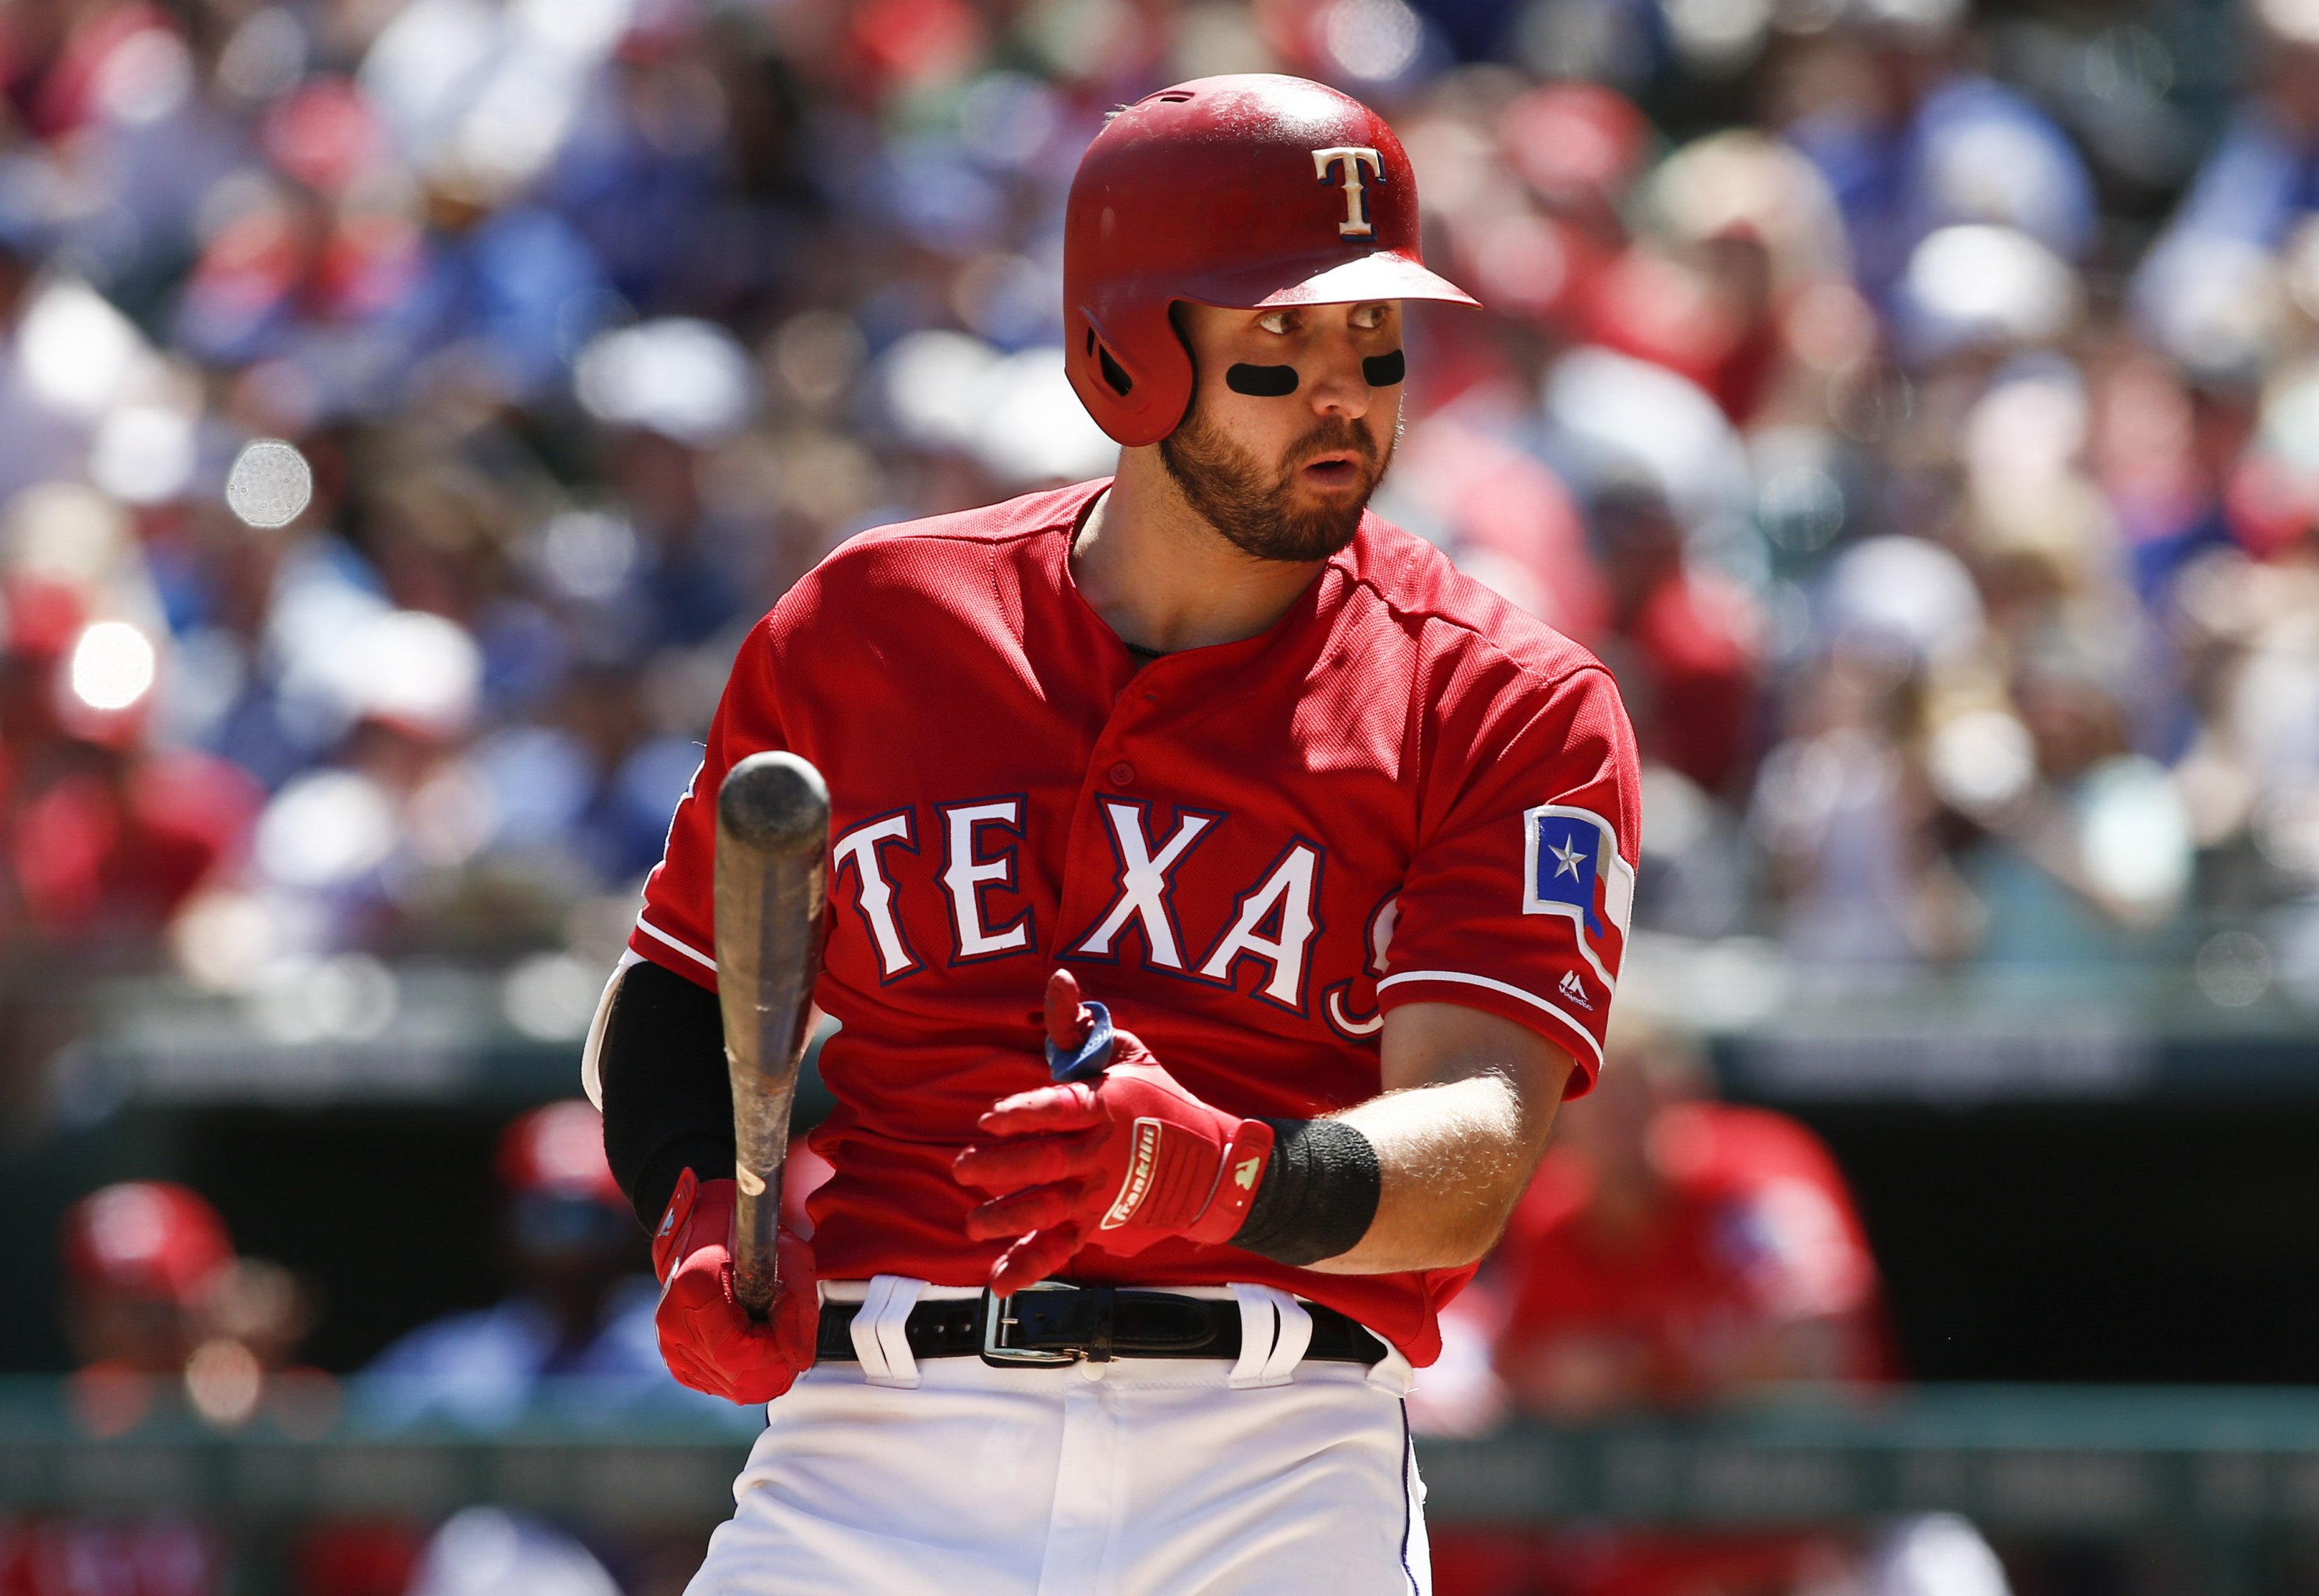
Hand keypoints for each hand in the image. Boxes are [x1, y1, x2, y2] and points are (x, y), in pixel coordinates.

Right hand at [652, 1168, 818, 1402]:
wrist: (702, 1225)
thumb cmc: (745, 1233)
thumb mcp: (789, 1257)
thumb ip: (798, 1311)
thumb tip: (799, 1359)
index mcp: (694, 1290)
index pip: (742, 1356)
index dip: (778, 1355)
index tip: (791, 1333)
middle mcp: (673, 1322)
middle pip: (738, 1380)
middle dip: (775, 1367)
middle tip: (788, 1336)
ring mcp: (669, 1342)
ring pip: (732, 1388)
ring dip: (760, 1369)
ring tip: (765, 1330)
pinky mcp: (674, 1356)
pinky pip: (720, 1384)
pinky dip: (742, 1371)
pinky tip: (749, 1339)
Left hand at [952, 970, 1274, 1293]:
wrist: (1215, 1165)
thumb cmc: (1163, 1101)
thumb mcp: (1129, 1054)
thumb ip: (1081, 1025)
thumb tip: (1057, 979)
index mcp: (1106, 1107)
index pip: (1060, 1109)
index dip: (1024, 1113)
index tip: (990, 1117)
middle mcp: (1103, 1154)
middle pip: (1044, 1163)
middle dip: (999, 1168)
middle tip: (963, 1166)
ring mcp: (1103, 1195)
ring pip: (1047, 1210)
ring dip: (1006, 1218)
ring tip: (974, 1222)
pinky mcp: (1103, 1226)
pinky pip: (1062, 1249)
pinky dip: (1030, 1266)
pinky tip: (999, 1279)